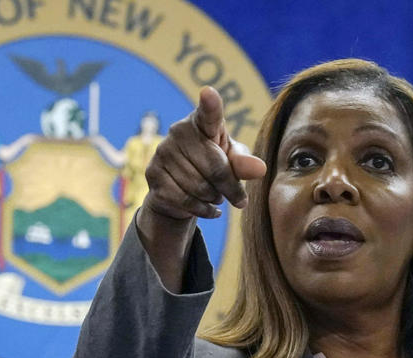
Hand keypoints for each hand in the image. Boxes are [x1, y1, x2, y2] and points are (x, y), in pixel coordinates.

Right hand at [141, 86, 265, 221]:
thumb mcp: (231, 162)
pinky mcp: (152, 175)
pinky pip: (185, 201)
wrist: (179, 191)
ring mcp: (162, 153)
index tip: (209, 93)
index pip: (209, 113)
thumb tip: (260, 169)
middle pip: (215, 169)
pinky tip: (208, 209)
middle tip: (235, 195)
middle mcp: (178, 132)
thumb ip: (244, 163)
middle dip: (230, 189)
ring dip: (215, 199)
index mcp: (202, 122)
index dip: (210, 104)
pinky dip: (203, 210)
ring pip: (200, 188)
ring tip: (215, 196)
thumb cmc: (212, 166)